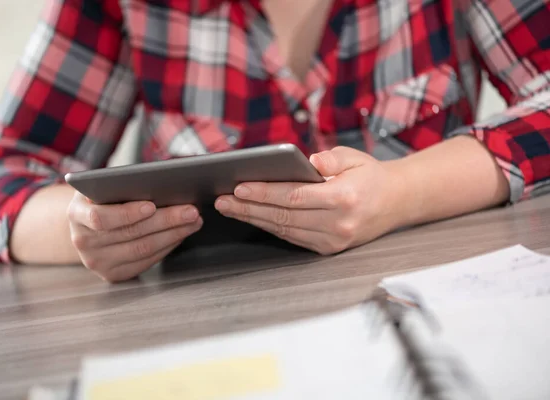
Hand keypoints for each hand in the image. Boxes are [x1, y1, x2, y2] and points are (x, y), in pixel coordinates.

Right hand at [67, 192, 202, 281]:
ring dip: (173, 234)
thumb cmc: (101, 199)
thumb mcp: (103, 187)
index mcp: (76, 214)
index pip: (101, 218)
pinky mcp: (112, 275)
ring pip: (142, 249)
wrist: (85, 226)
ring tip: (193, 221)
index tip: (152, 205)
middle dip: (166, 221)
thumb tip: (163, 183)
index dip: (127, 213)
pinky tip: (181, 234)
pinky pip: (145, 262)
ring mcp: (96, 262)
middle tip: (191, 210)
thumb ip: (122, 185)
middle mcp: (83, 241)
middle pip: (130, 234)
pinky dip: (167, 246)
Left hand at [214, 146, 405, 254]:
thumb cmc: (371, 175)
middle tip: (222, 200)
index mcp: (344, 199)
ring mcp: (333, 240)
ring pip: (284, 230)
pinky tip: (253, 217)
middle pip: (283, 217)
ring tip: (230, 208)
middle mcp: (338, 224)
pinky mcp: (329, 248)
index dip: (263, 193)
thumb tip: (306, 162)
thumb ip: (330, 159)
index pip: (293, 197)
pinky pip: (293, 237)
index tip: (238, 187)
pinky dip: (270, 227)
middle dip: (249, 208)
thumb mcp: (354, 157)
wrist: (397, 202)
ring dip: (254, 219)